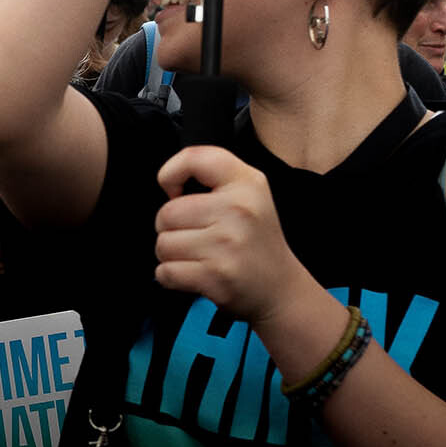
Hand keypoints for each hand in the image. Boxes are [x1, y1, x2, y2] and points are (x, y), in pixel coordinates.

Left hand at [153, 146, 310, 322]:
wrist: (282, 289)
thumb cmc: (256, 242)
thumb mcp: (249, 196)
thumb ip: (214, 181)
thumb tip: (169, 186)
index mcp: (247, 182)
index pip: (195, 157)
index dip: (171, 174)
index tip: (174, 193)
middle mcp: (239, 209)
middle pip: (167, 213)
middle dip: (169, 229)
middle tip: (194, 237)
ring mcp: (228, 243)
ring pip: (163, 244)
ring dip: (171, 255)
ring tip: (197, 256)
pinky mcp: (216, 275)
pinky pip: (166, 271)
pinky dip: (170, 277)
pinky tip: (193, 274)